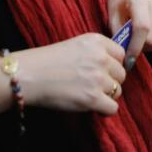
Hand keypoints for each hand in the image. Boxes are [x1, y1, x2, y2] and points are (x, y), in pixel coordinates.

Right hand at [0, 33, 125, 115]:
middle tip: (94, 86)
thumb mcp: (76, 45)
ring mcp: (98, 78)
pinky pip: (113, 108)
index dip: (113, 65)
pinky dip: (104, 110)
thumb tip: (113, 66)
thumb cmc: (47, 61)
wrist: (29, 75)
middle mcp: (101, 58)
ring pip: (117, 91)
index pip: (121, 55)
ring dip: (106, 96)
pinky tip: (93, 107)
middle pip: (121, 74)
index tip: (103, 72)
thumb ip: (96, 52)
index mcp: (97, 41)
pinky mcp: (92, 98)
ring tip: (89, 95)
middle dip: (110, 82)